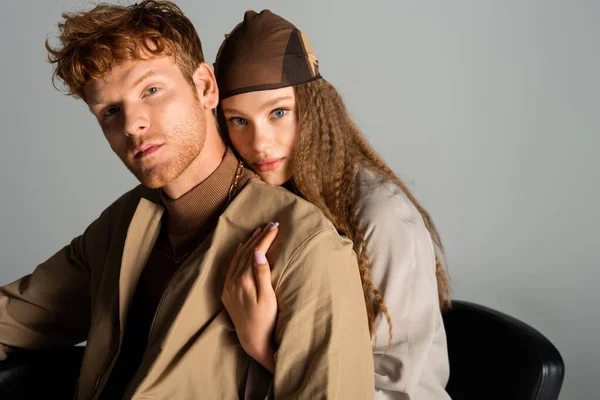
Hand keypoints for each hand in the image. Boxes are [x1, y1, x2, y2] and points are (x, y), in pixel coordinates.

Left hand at [222, 222, 279, 372]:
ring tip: (258, 232)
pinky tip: (242, 248)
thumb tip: (259, 252)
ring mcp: (229, 286)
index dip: (266, 238)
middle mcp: (233, 281)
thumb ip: (262, 274)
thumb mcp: (268, 297)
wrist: (253, 340)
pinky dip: (237, 255)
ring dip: (247, 243)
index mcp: (244, 280)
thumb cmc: (266, 320)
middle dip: (258, 237)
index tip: (275, 226)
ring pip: (237, 258)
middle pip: (246, 252)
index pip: (256, 252)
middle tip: (270, 225)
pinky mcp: (227, 292)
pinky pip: (231, 267)